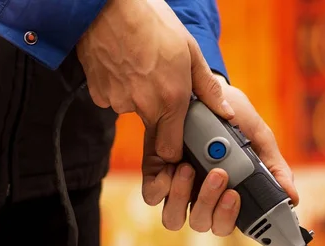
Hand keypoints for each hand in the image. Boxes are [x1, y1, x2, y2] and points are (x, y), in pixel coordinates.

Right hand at [75, 0, 233, 204]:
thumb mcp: (190, 51)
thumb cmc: (151, 22)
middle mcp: (144, 106)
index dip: (175, 151)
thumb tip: (226, 112)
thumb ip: (208, 88)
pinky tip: (125, 66)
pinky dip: (120, 88)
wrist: (105, 5)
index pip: (171, 151)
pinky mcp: (99, 95)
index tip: (180, 142)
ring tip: (143, 68)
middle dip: (161, 119)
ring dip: (139, 98)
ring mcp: (119, 102)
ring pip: (134, 112)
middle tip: (162, 88)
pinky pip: (114, 100)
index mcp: (171, 100)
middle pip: (154, 132)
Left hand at [161, 75, 298, 235]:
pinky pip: (152, 196)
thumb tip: (294, 199)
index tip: (236, 197)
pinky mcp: (156, 172)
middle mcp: (203, 196)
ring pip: (175, 218)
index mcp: (228, 194)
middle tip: (218, 174)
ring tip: (190, 167)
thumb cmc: (235, 116)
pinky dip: (162, 187)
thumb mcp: (259, 138)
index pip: (229, 224)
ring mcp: (178, 187)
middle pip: (204, 224)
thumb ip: (274, 168)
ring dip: (183, 197)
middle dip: (210, 203)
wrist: (204, 90)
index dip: (231, 220)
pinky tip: (173, 165)